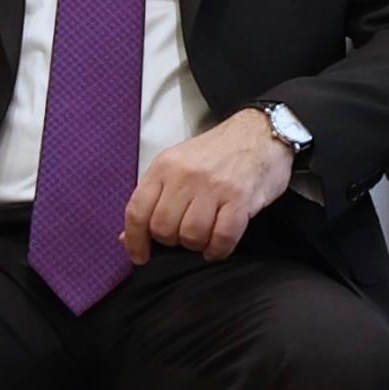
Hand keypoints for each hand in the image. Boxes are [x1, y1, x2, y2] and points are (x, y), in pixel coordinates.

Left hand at [121, 108, 293, 262]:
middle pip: (163, 228)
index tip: (140, 256)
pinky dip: (218, 249)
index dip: (135, 240)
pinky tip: (218, 245)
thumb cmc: (217, 153)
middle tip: (184, 233)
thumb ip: (153, 198)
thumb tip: (128, 236)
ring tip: (205, 235)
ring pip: (191, 236)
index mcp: (164, 167)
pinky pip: (222, 238)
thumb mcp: (177, 165)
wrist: (260, 133)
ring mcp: (213, 187)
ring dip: (197, 244)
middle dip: (172, 241)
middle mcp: (185, 176)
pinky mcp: (239, 198)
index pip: (137, 211)